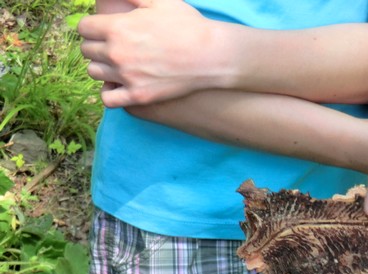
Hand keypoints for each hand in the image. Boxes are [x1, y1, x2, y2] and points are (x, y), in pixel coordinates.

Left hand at [79, 0, 228, 106]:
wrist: (211, 56)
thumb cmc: (188, 25)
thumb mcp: (158, 1)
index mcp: (117, 27)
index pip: (84, 28)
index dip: (92, 27)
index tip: (102, 29)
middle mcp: (116, 53)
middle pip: (87, 50)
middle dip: (97, 45)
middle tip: (112, 46)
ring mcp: (127, 77)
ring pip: (94, 73)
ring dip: (101, 67)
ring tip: (115, 65)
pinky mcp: (139, 96)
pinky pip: (108, 99)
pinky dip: (109, 93)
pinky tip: (118, 86)